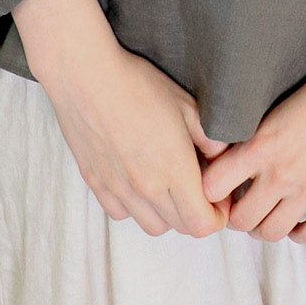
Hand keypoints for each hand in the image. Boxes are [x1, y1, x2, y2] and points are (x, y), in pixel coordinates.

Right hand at [46, 44, 233, 237]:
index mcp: (173, 168)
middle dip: (197, 214)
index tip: (219, 200)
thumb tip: (219, 157)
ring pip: (152, 226)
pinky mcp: (96, 184)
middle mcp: (146, 187)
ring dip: (167, 214)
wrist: (86, 77)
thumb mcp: (185, 104)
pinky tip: (138, 182)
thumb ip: (208, 137)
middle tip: (199, 189)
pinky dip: (136, 207)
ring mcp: (119, 189)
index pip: (201, 223)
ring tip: (169, 186)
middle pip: (180, 227)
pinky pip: (122, 214)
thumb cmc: (138, 84)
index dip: (217, 217)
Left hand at [198, 29, 305, 243]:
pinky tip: (297, 220)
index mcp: (261, 145)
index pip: (212, 186)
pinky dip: (299, 233)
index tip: (218, 186)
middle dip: (237, 214)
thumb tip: (232, 156)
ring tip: (268, 213)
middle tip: (243, 203)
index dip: (210, 190)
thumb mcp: (276, 108)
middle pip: (241, 220)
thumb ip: (255, 136)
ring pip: (271, 233)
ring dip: (265, 227)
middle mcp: (281, 173)